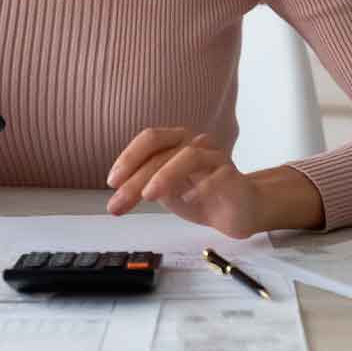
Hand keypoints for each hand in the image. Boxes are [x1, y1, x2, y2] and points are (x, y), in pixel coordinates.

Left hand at [105, 128, 261, 239]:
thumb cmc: (200, 196)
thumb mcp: (165, 192)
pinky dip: (200, 187)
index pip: (150, 139)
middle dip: (137, 178)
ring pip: (189, 156)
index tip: (112, 182)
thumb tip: (118, 194)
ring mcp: (215, 157)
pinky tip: (188, 200)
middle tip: (120, 202)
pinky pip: (217, 176)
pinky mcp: (233, 176)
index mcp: (176, 142)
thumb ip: (145, 186)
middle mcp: (195, 143)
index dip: (129, 157)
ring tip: (148, 196)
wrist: (239, 211)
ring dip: (165, 175)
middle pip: (163, 152)